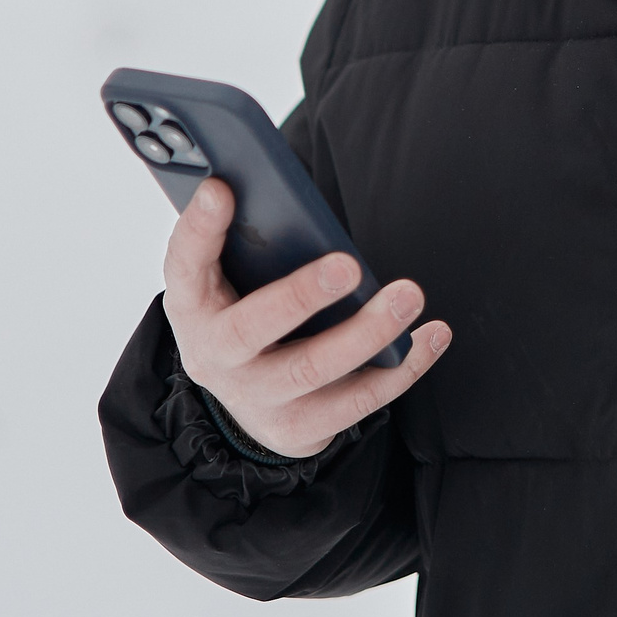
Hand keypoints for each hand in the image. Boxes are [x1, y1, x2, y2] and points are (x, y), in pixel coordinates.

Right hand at [162, 176, 450, 458]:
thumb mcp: (231, 277)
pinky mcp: (299, 428)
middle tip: (348, 265)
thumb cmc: (248, 310)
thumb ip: (250, 238)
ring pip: (312, 370)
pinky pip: (358, 401)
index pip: (183, 265)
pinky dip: (402, 367)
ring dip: (366, 333)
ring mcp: (257, 398)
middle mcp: (216, 356)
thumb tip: (289, 194)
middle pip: (250, 330)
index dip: (199, 228)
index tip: (221, 188)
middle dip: (300, 296)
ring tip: (407, 295)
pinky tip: (432, 334)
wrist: (248, 399)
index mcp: (193, 305)